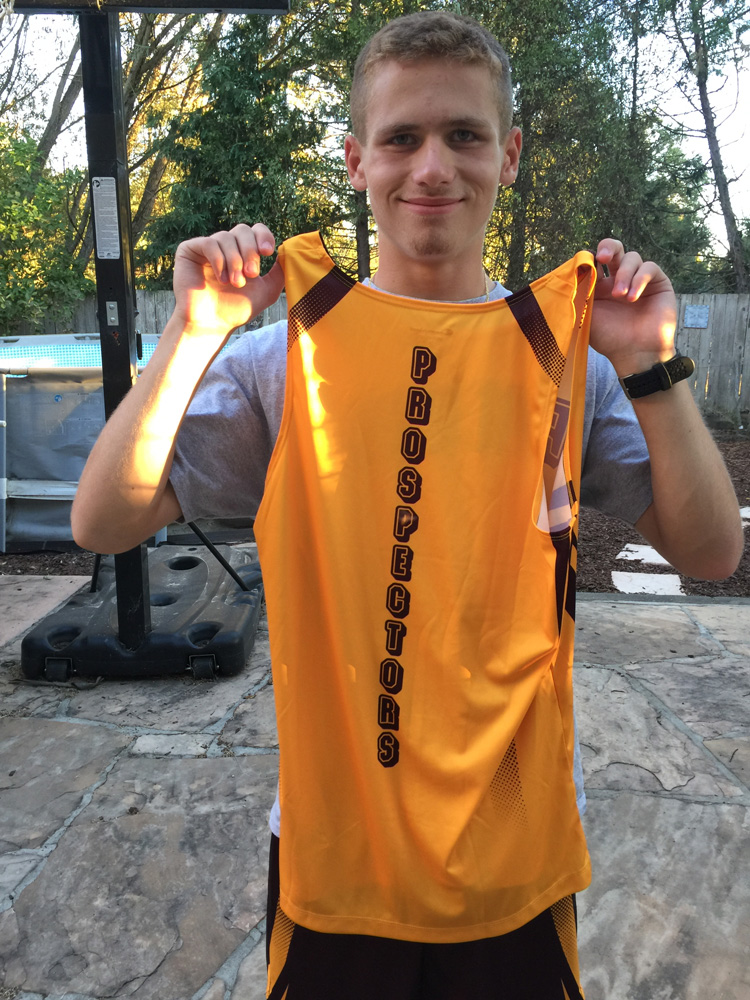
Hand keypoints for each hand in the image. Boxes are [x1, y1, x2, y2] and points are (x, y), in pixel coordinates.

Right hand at [172, 223, 284, 337]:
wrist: (212, 325)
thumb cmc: (237, 309)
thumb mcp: (267, 291)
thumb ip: (279, 273)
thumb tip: (288, 253)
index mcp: (243, 252)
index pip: (255, 230)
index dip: (263, 236)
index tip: (268, 252)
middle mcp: (225, 246)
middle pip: (242, 230)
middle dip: (250, 251)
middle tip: (252, 274)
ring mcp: (207, 247)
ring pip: (226, 237)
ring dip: (235, 261)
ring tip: (235, 283)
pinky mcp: (189, 251)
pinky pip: (209, 243)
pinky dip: (219, 260)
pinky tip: (221, 278)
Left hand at [590, 239, 676, 376]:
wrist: (635, 353)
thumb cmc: (609, 338)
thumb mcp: (586, 315)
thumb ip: (579, 293)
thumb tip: (573, 270)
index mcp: (600, 286)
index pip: (595, 261)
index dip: (591, 258)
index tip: (587, 265)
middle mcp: (619, 279)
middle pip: (615, 249)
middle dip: (609, 247)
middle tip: (603, 258)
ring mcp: (639, 280)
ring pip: (632, 257)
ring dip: (624, 274)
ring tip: (621, 297)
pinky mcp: (658, 282)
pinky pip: (649, 267)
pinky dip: (639, 279)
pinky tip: (633, 297)